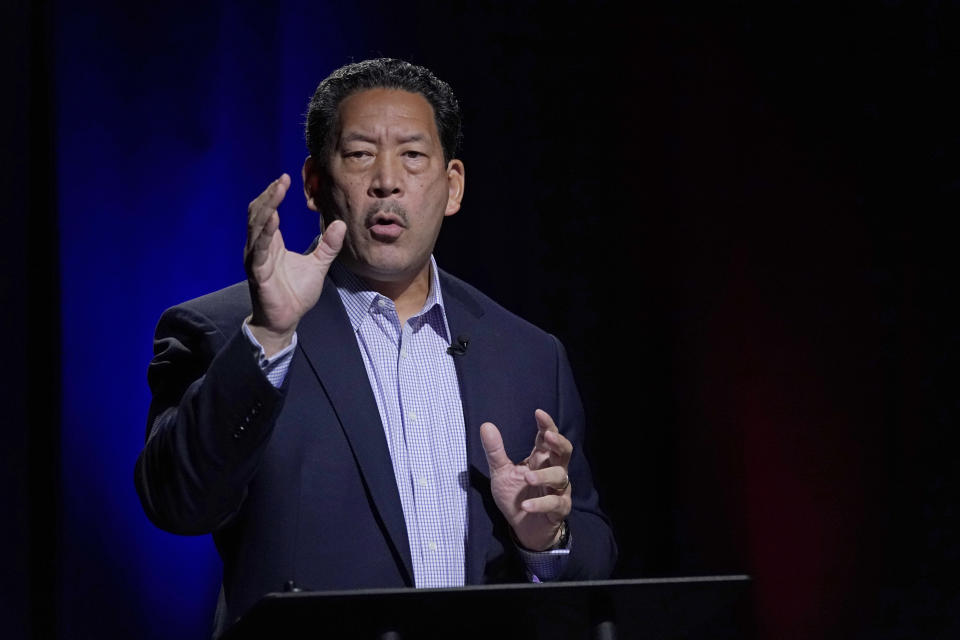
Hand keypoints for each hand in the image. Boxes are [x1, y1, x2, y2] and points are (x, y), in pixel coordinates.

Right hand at [244, 173, 344, 355]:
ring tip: (276, 192)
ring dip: (266, 208)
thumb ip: (328, 246)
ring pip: (256, 228)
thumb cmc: (296, 294)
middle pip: (258, 214)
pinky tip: (273, 219)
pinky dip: (265, 234)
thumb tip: (340, 224)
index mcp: (271, 244)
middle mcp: (260, 248)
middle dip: (269, 196)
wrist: (286, 320)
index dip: (274, 195)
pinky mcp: (258, 273)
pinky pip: (259, 250)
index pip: (267, 212)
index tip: (285, 178)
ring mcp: (256, 260)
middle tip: (282, 180)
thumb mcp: (318, 266)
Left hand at [480, 409, 571, 550]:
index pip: (547, 438)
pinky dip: (541, 504)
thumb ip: (495, 451)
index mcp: (540, 459)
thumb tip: (485, 425)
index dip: (546, 425)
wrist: (524, 529)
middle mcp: (553, 471)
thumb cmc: (516, 497)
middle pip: (564, 451)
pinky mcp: (559, 509)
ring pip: (560, 477)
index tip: (539, 413)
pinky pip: (555, 504)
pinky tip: (526, 506)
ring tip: (527, 478)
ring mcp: (558, 490)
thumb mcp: (501, 473)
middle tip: (547, 436)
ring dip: (544, 476)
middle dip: (558, 442)